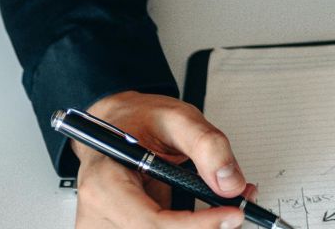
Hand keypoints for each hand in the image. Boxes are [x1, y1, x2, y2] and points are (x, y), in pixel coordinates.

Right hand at [71, 90, 257, 227]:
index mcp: (104, 184)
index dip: (198, 225)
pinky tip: (203, 215)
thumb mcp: (177, 117)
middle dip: (204, 227)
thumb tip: (229, 183)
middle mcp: (99, 213)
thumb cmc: (137, 120)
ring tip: (221, 207)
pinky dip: (188, 227)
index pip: (152, 223)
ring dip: (199, 228)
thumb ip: (207, 145)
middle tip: (235, 210)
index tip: (232, 214)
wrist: (117, 124)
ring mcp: (107, 226)